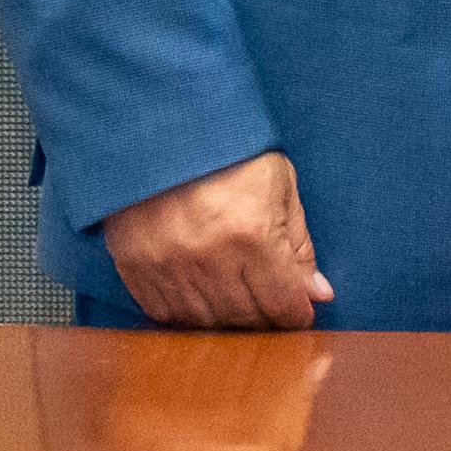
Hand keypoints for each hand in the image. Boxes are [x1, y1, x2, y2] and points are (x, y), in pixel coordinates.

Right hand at [101, 150, 333, 329]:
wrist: (166, 127)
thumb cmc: (231, 151)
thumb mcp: (281, 187)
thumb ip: (299, 245)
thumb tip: (317, 293)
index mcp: (251, 235)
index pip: (281, 302)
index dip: (297, 315)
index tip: (302, 315)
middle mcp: (206, 257)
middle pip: (244, 318)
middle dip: (266, 321)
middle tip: (274, 313)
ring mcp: (166, 264)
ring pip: (203, 322)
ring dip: (228, 323)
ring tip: (241, 308)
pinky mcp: (133, 265)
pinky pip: (163, 312)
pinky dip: (187, 316)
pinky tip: (203, 303)